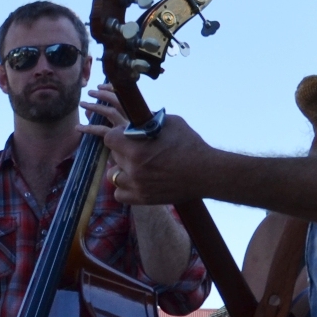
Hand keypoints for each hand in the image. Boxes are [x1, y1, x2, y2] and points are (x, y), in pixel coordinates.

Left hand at [81, 86, 215, 206]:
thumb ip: (150, 121)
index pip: (109, 139)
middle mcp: (133, 169)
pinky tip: (135, 180)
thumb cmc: (191, 146)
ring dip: (121, 170)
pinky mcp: (142, 199)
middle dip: (122, 150)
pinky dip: (124, 188)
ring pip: (113, 176)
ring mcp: (136, 186)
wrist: (207, 173)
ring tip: (134, 165)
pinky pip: (120, 194)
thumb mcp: (171, 123)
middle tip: (135, 149)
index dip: (116, 135)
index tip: (124, 135)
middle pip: (113, 156)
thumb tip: (138, 117)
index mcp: (137, 149)